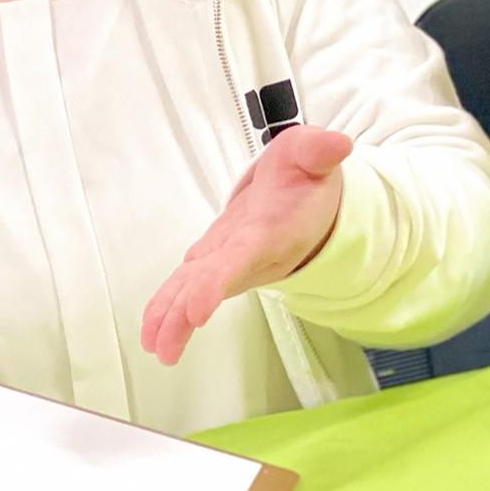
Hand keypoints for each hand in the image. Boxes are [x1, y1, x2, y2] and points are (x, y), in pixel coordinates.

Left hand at [142, 125, 351, 365]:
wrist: (308, 200)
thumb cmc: (306, 177)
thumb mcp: (313, 153)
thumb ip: (320, 150)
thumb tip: (338, 144)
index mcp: (268, 232)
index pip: (239, 260)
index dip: (216, 284)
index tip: (195, 311)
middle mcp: (248, 255)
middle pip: (212, 284)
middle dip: (184, 313)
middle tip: (161, 346)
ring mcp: (229, 260)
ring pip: (196, 289)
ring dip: (172, 317)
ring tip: (151, 344)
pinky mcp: (214, 258)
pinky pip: (189, 284)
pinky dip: (169, 304)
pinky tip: (151, 326)